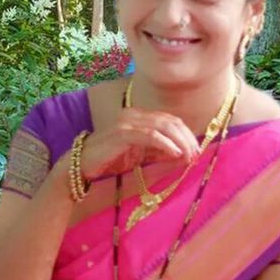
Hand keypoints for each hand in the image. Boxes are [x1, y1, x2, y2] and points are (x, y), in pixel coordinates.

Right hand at [79, 108, 200, 180]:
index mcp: (140, 117)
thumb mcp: (141, 157)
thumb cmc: (111, 160)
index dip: (187, 134)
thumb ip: (160, 153)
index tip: (197, 150)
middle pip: (170, 121)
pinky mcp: (122, 132)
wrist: (82, 165)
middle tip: (197, 154)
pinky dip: (165, 144)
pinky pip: (150, 136)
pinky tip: (176, 153)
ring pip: (163, 126)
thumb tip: (184, 155)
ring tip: (189, 155)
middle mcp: (134, 114)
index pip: (170, 120)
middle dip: (187, 138)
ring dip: (180, 141)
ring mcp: (127, 121)